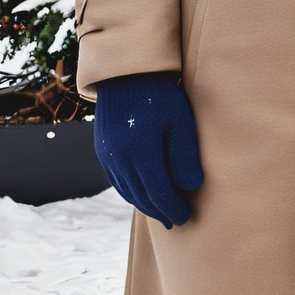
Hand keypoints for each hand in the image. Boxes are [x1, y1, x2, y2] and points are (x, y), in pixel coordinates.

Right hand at [94, 71, 203, 228]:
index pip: (159, 192)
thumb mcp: (179, 119)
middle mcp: (120, 159)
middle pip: (142, 196)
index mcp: (140, 152)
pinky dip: (131, 192)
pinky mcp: (103, 151)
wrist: (125, 73)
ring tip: (161, 212)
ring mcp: (108, 156)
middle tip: (176, 220)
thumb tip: (191, 186)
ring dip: (145, 204)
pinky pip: (117, 181)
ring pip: (128, 191)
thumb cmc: (158, 93)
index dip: (173, 207)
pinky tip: (142, 194)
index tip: (186, 217)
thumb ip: (184, 154)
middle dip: (160, 211)